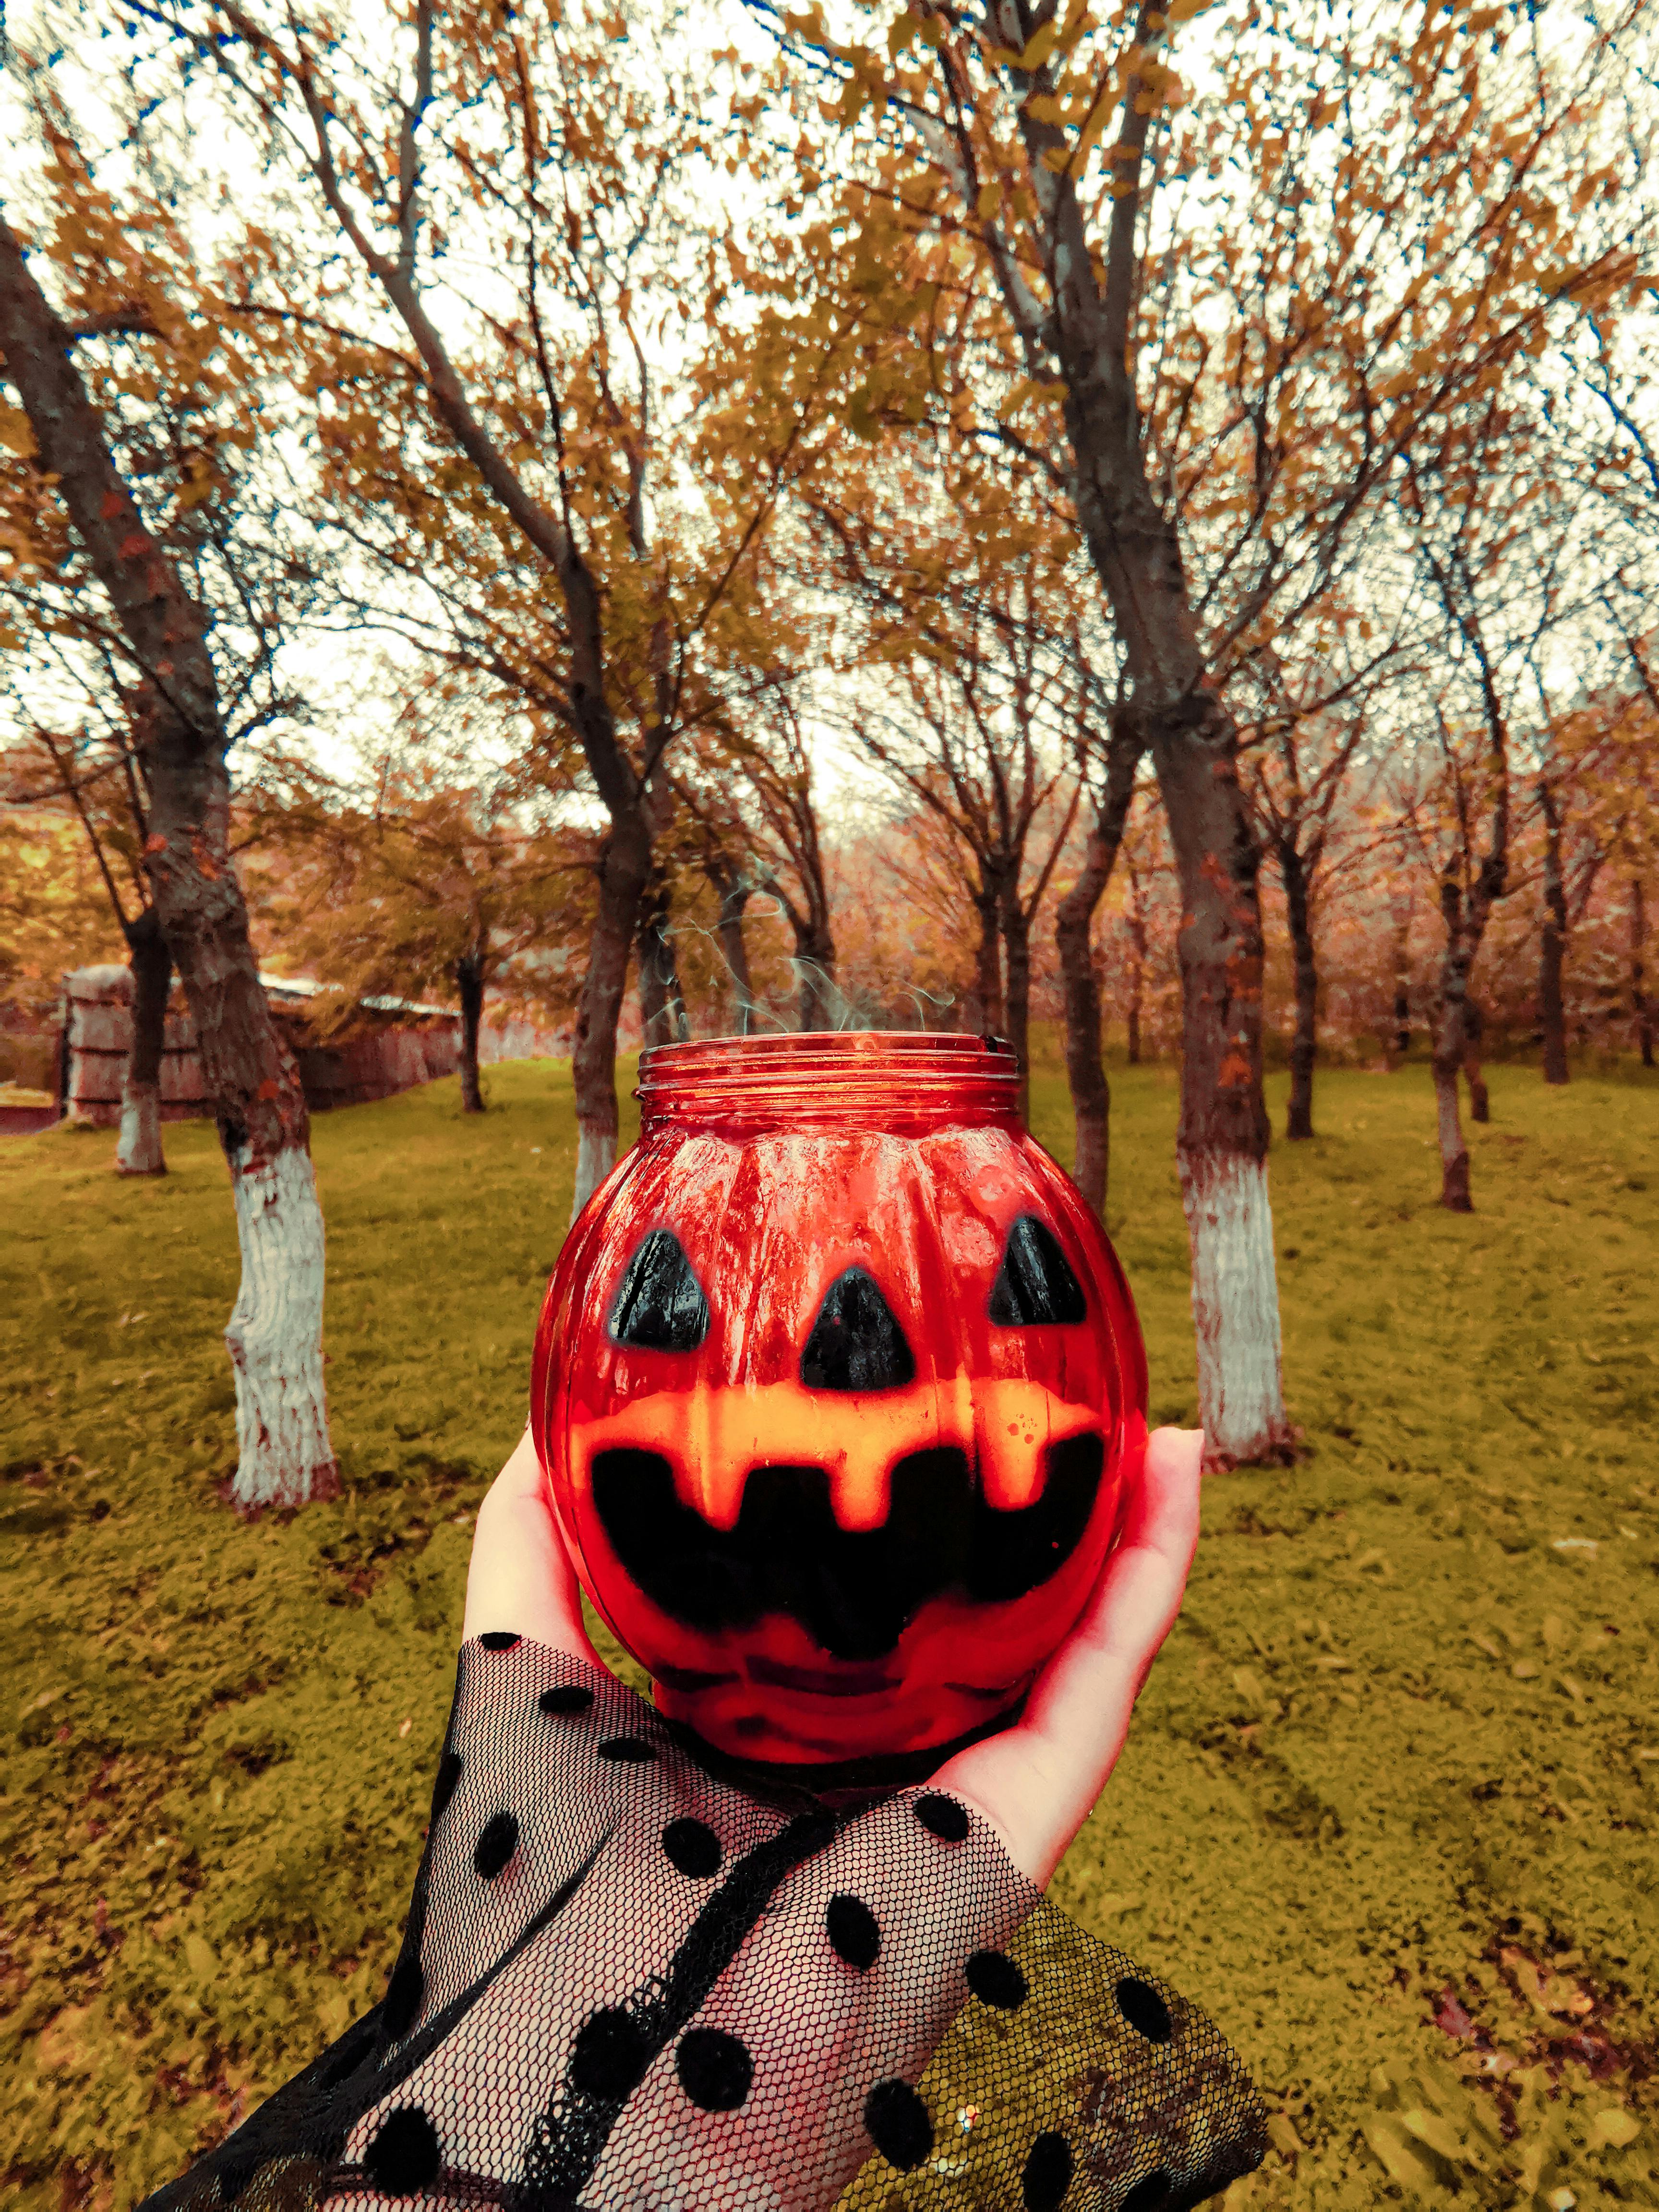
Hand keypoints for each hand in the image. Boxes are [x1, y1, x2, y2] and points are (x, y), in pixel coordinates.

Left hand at [463, 1423, 1202, 1889]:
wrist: (595, 2073)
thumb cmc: (538, 1886)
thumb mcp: (518, 1670)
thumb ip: (527, 1548)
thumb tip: (545, 1418)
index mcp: (779, 1730)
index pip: (868, 1601)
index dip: (909, 1504)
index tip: (935, 1395)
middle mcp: (880, 1759)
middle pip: (984, 1614)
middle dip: (1039, 1510)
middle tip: (1073, 1393)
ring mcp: (957, 1796)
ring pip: (1066, 1640)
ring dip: (1124, 1530)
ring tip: (1154, 1422)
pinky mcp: (1014, 1827)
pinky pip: (1100, 1687)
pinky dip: (1151, 1584)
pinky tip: (1180, 1483)